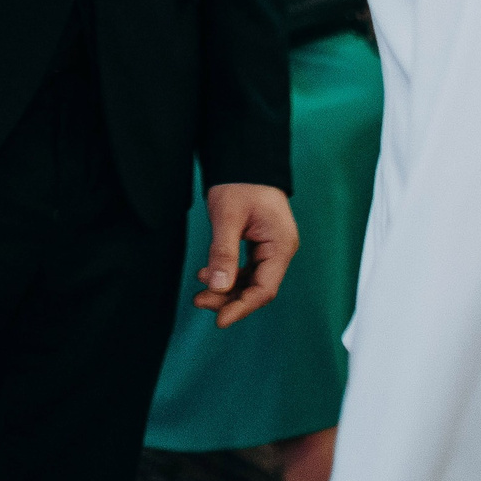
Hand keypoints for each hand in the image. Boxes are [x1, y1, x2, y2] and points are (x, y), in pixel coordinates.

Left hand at [196, 182, 297, 327]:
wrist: (244, 160)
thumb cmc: (240, 183)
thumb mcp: (227, 217)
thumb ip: (223, 252)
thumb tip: (217, 287)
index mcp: (280, 245)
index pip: (264, 288)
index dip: (241, 306)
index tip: (219, 320)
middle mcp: (279, 250)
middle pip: (257, 288)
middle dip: (228, 298)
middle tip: (199, 301)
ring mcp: (270, 248)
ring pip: (249, 280)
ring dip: (225, 288)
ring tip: (200, 290)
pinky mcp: (259, 245)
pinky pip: (245, 269)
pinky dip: (227, 274)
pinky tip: (208, 273)